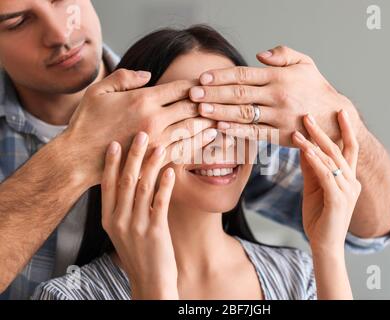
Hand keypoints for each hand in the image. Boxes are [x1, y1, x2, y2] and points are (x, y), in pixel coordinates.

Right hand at [65, 69, 215, 186]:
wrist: (78, 158)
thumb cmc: (86, 122)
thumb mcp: (99, 91)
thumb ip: (125, 77)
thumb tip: (149, 74)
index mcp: (143, 99)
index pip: (179, 88)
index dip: (196, 85)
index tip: (206, 84)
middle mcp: (155, 119)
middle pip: (191, 107)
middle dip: (207, 103)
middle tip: (221, 100)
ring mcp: (158, 141)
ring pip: (192, 129)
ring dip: (208, 122)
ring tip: (222, 119)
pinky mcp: (156, 158)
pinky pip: (185, 149)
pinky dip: (199, 142)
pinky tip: (209, 139)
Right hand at [101, 132, 177, 299]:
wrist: (149, 281)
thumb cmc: (138, 253)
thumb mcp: (121, 231)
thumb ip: (122, 208)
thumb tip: (127, 181)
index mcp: (108, 219)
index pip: (107, 185)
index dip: (111, 163)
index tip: (116, 142)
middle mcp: (118, 221)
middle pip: (125, 181)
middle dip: (133, 156)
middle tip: (141, 134)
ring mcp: (136, 226)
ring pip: (143, 187)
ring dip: (152, 164)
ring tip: (159, 146)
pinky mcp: (155, 231)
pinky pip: (160, 202)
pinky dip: (166, 185)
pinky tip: (171, 171)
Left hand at [190, 45, 361, 145]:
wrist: (334, 117)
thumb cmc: (316, 88)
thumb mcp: (305, 63)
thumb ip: (283, 54)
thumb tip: (259, 54)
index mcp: (279, 76)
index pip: (244, 74)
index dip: (221, 76)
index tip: (202, 78)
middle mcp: (277, 95)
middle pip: (238, 93)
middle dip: (213, 93)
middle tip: (192, 94)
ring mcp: (279, 116)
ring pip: (243, 114)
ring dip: (219, 112)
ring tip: (200, 111)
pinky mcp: (281, 135)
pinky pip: (255, 133)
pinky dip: (237, 131)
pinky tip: (221, 128)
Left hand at [292, 110, 360, 252]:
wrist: (323, 244)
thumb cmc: (319, 216)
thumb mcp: (313, 187)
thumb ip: (312, 168)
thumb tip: (304, 146)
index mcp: (348, 179)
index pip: (349, 149)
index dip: (345, 129)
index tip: (339, 111)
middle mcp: (352, 182)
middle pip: (339, 150)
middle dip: (323, 131)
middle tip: (308, 115)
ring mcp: (347, 191)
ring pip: (331, 161)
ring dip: (314, 144)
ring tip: (298, 131)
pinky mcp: (338, 200)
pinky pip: (326, 176)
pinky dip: (315, 162)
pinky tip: (304, 151)